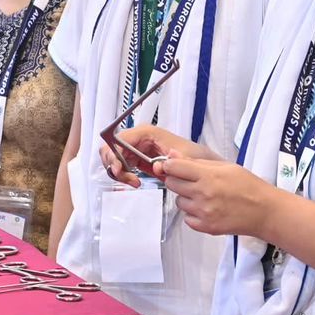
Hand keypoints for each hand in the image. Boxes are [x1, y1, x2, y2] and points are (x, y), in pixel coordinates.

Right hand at [98, 125, 213, 186]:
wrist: (202, 166)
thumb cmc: (196, 157)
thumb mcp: (189, 159)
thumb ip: (174, 162)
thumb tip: (157, 165)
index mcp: (147, 132)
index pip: (120, 138)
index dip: (115, 153)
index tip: (119, 169)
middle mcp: (139, 138)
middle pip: (112, 147)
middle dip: (114, 164)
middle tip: (124, 177)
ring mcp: (137, 148)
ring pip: (114, 157)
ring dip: (119, 171)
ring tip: (133, 182)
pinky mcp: (138, 159)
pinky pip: (122, 165)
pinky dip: (124, 175)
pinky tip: (135, 181)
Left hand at [158, 156, 270, 236]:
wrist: (264, 211)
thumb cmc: (248, 186)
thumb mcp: (225, 166)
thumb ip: (196, 162)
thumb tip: (172, 155)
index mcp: (208, 176)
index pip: (173, 168)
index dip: (170, 165)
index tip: (173, 167)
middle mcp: (202, 194)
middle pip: (171, 184)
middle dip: (178, 180)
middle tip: (192, 181)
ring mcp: (203, 212)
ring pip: (178, 201)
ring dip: (186, 198)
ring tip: (204, 196)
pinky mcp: (205, 227)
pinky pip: (187, 218)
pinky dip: (193, 213)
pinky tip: (207, 209)